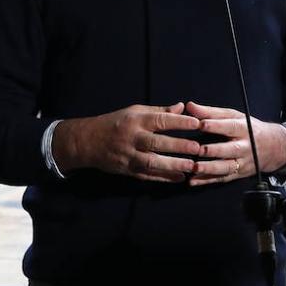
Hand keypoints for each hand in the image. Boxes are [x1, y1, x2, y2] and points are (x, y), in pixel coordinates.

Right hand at [52, 103, 202, 182]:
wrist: (87, 141)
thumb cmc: (115, 123)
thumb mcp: (135, 112)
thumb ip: (160, 111)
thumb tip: (183, 107)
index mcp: (135, 120)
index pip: (160, 120)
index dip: (179, 122)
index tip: (197, 123)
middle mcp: (132, 138)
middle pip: (157, 143)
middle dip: (179, 146)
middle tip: (198, 148)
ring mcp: (129, 156)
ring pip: (153, 162)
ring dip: (173, 165)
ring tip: (192, 166)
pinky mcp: (127, 170)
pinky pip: (147, 175)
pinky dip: (163, 178)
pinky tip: (179, 178)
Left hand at [183, 102, 285, 185]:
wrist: (274, 147)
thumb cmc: (249, 128)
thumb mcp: (234, 116)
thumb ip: (211, 112)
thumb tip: (190, 106)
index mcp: (244, 129)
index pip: (230, 126)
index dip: (216, 126)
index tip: (201, 124)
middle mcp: (245, 147)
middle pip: (230, 149)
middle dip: (214, 150)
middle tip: (198, 149)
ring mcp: (242, 162)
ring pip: (226, 167)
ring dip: (210, 169)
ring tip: (194, 168)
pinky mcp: (238, 174)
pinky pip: (222, 178)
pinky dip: (207, 181)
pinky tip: (193, 181)